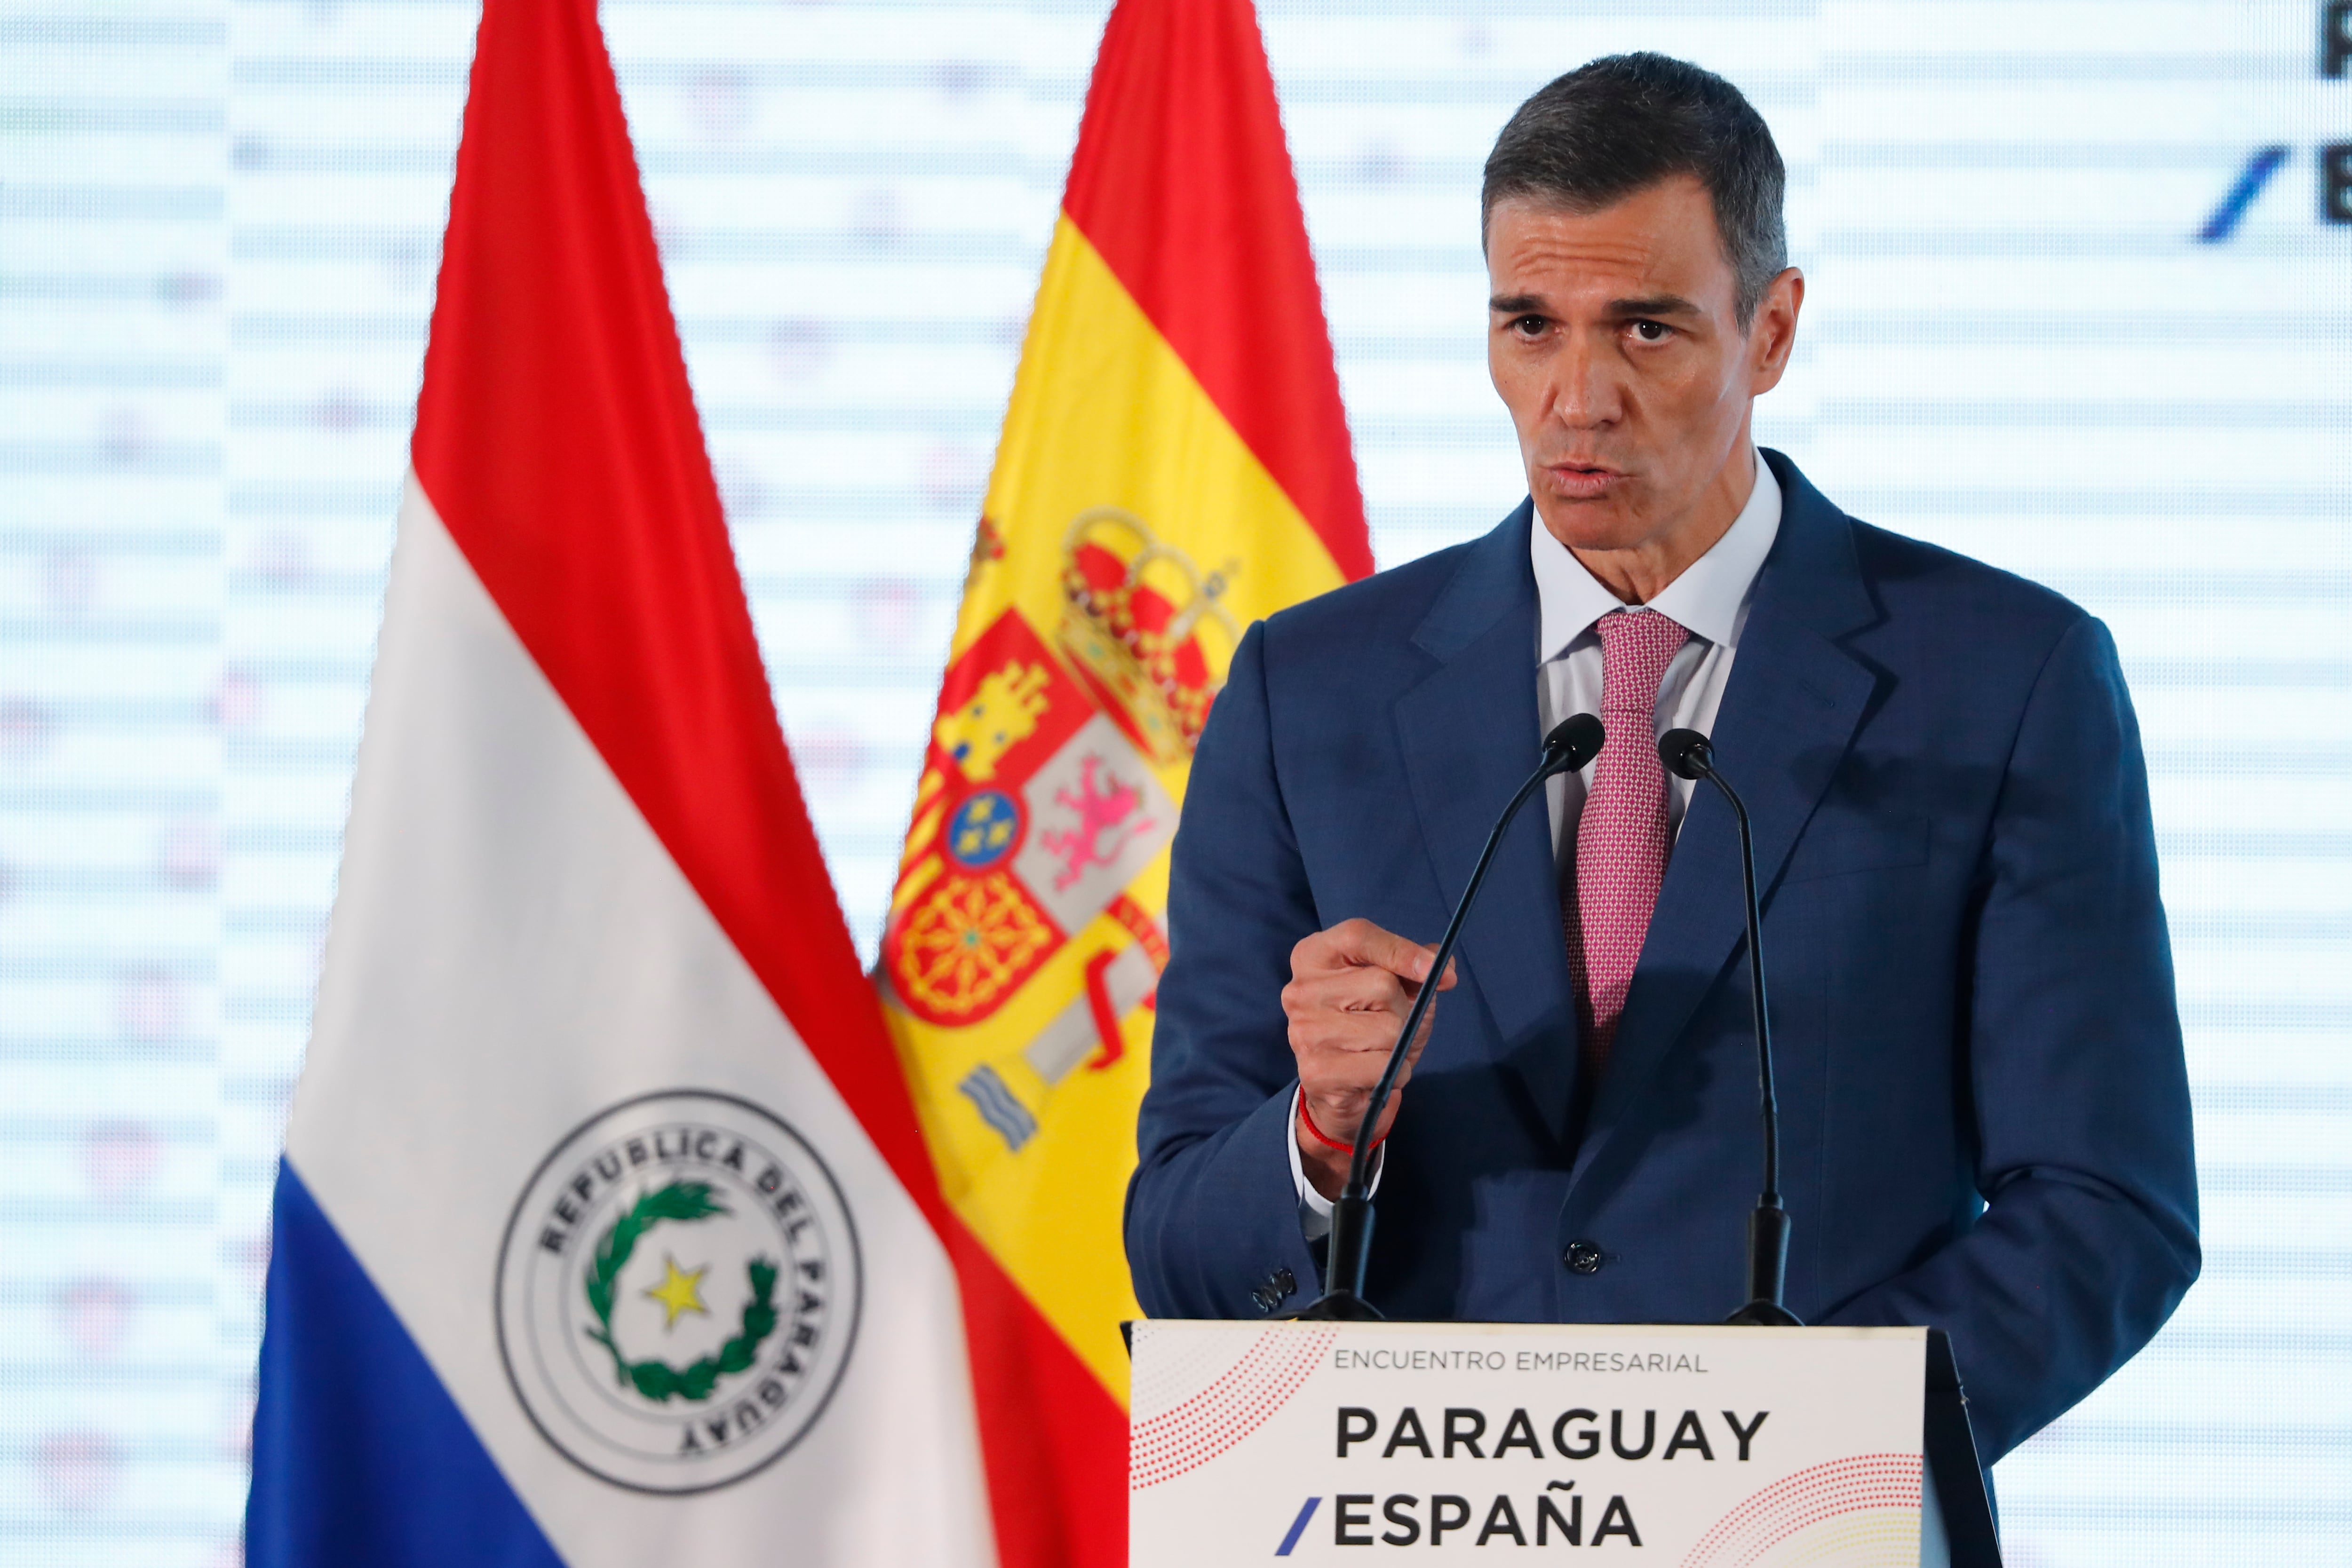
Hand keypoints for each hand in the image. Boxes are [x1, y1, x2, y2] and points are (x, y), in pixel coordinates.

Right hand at [1282, 918, 1454, 1199]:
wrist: (1345, 1087)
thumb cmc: (1370, 1027)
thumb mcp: (1397, 988)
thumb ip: (1418, 968)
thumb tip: (1444, 970)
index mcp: (1313, 956)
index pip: (1357, 935)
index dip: (1401, 949)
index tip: (1435, 968)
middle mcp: (1300, 990)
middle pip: (1381, 984)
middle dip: (1402, 1009)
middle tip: (1387, 1024)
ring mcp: (1304, 1031)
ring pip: (1387, 1029)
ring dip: (1400, 1045)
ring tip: (1379, 1050)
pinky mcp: (1316, 1071)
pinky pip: (1384, 1066)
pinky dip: (1396, 1073)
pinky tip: (1375, 1073)